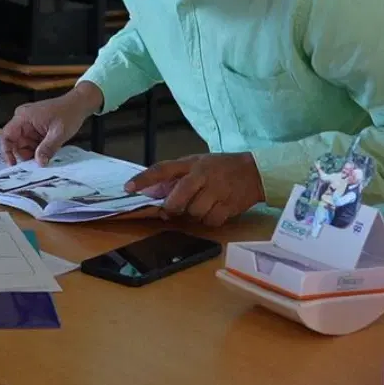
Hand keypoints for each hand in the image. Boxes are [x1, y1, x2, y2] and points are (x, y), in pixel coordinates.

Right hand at [0, 82, 102, 164]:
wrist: (79, 104)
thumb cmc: (69, 112)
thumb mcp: (59, 133)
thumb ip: (48, 148)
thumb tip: (39, 162)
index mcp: (24, 117)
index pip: (6, 136)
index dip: (7, 151)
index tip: (13, 165)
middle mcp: (23, 120)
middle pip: (15, 143)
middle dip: (25, 155)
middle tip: (37, 163)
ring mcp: (28, 125)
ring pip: (24, 146)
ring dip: (34, 153)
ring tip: (47, 155)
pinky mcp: (35, 129)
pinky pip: (32, 143)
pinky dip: (39, 150)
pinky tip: (49, 150)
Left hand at [123, 152, 263, 226]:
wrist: (255, 171)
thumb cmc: (221, 168)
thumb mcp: (197, 164)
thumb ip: (175, 177)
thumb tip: (150, 191)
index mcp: (192, 163)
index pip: (162, 169)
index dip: (144, 179)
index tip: (128, 188)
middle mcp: (202, 175)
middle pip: (177, 199)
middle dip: (173, 208)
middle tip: (174, 209)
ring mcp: (217, 190)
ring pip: (194, 213)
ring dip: (194, 215)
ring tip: (202, 205)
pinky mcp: (229, 205)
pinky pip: (210, 221)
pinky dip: (210, 220)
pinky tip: (215, 211)